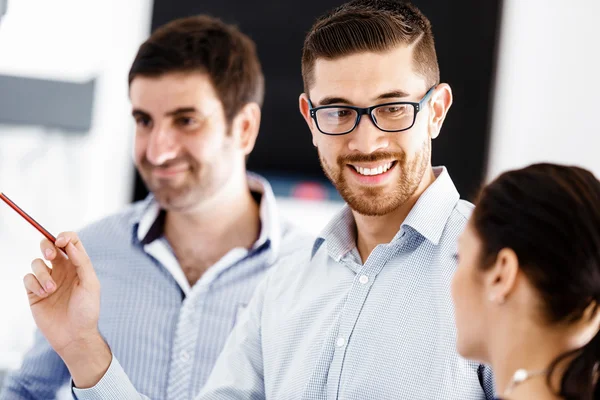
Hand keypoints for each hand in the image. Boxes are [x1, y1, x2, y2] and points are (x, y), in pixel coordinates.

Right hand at [23, 232, 110, 387]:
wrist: (74, 336)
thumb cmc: (87, 310)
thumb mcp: (90, 284)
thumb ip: (81, 262)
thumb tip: (69, 244)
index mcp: (78, 265)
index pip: (70, 242)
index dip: (64, 237)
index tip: (61, 242)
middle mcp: (62, 270)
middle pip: (48, 246)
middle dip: (46, 246)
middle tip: (51, 256)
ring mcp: (47, 280)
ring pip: (36, 262)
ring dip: (42, 273)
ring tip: (51, 290)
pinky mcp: (34, 292)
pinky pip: (28, 278)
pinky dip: (34, 284)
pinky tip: (44, 295)